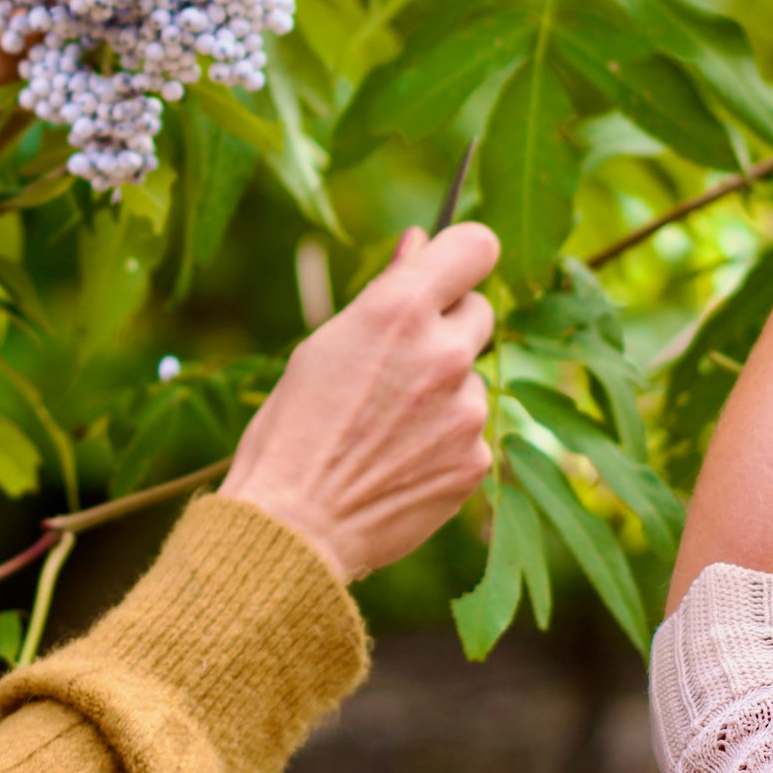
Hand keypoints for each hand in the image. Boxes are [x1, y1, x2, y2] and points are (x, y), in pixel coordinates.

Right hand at [219, 222, 499, 582]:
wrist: (293, 527)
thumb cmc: (294, 429)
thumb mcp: (326, 345)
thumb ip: (385, 295)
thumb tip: (418, 246)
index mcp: (397, 310)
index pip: (476, 246)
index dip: (463, 256)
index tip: (450, 270)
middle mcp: (443, 351)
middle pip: (479, 311)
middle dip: (448, 326)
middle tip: (400, 362)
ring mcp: (466, 408)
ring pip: (471, 377)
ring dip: (444, 390)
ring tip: (387, 427)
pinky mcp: (474, 458)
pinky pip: (470, 429)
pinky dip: (444, 439)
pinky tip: (400, 461)